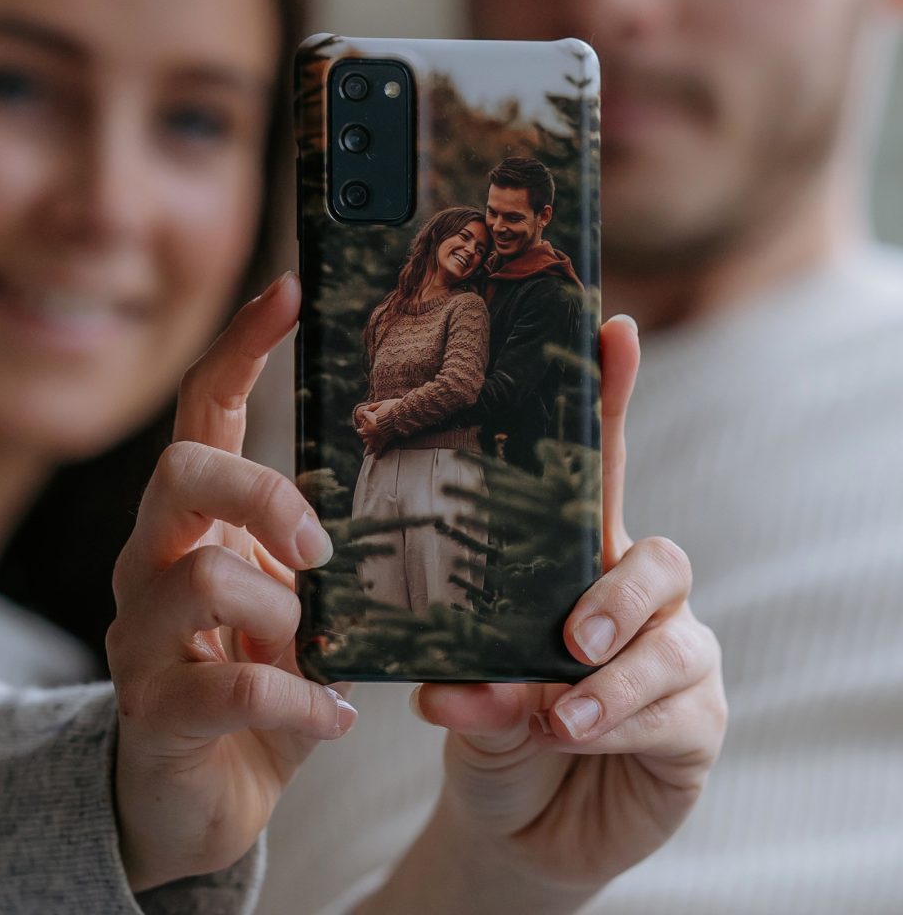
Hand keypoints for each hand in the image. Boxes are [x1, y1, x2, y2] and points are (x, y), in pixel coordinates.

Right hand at [106, 272, 356, 892]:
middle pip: (180, 471)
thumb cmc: (260, 680)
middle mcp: (152, 560)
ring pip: (203, 579)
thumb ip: (327, 557)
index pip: (200, 411)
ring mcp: (141, 635)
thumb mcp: (299, 602)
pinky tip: (336, 714)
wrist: (197, 795)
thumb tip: (413, 509)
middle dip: (260, 491)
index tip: (291, 289)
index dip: (240, 345)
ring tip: (324, 651)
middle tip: (320, 545)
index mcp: (194, 521)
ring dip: (286, 614)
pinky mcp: (152, 712)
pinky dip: (300, 700)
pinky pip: (228, 688)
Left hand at [361, 316, 726, 913]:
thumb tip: (456, 686)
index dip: (611, 401)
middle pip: (656, 555)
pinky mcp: (698, 720)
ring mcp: (674, 655)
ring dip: (611, 678)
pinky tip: (576, 738)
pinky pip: (678, 709)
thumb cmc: (486, 732)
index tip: (614, 329)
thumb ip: (471, 684)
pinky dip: (622, 723)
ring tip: (555, 714)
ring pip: (671, 638)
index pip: (596, 474)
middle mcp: (633, 598)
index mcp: (571, 565)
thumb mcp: (466, 698)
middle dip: (617, 589)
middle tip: (570, 634)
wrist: (512, 825)